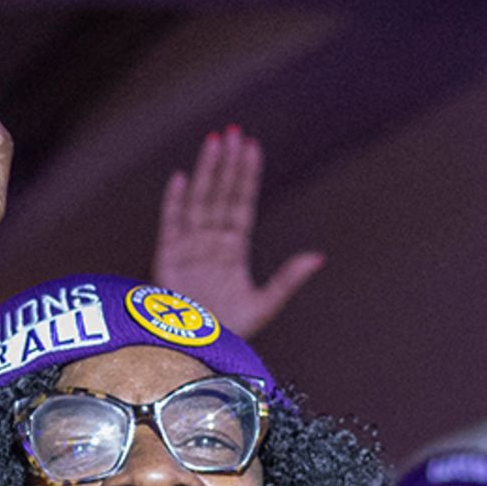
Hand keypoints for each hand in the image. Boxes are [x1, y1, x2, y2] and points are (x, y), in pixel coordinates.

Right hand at [151, 126, 322, 338]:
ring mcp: (188, 248)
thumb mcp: (265, 304)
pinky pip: (171, 225)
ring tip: (214, 142)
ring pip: (199, 201)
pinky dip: (174, 202)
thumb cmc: (228, 332)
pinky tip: (181, 178)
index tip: (253, 147)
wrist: (195, 354)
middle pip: (221, 194)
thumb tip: (319, 257)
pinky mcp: (166, 259)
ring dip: (206, 171)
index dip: (247, 176)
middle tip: (234, 131)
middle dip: (227, 164)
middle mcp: (211, 243)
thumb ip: (288, 279)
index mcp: (234, 250)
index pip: (242, 204)